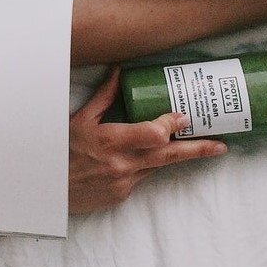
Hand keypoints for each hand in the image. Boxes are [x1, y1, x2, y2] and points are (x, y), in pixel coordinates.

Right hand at [68, 67, 227, 213]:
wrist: (45, 191)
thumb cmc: (58, 151)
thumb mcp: (79, 120)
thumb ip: (104, 97)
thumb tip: (120, 71)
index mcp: (110, 141)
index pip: (153, 134)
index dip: (171, 125)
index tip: (184, 117)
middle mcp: (121, 165)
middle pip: (168, 156)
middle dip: (198, 149)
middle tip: (221, 145)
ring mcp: (123, 183)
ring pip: (156, 166)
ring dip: (172, 155)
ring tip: (198, 147)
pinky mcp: (121, 195)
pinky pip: (141, 177)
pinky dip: (143, 165)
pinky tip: (140, 158)